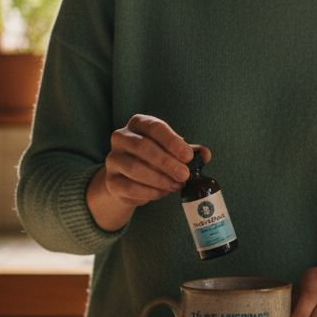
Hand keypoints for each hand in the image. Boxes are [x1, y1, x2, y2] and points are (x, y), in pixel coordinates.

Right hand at [86, 115, 210, 230]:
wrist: (127, 180)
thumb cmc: (153, 160)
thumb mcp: (172, 151)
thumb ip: (188, 151)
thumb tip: (205, 154)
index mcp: (138, 124)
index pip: (155, 127)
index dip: (172, 141)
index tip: (188, 156)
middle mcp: (121, 137)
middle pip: (143, 147)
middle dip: (166, 162)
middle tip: (184, 174)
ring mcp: (113, 159)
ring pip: (134, 168)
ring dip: (159, 179)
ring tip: (176, 185)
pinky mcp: (111, 181)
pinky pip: (130, 187)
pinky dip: (150, 192)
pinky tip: (163, 192)